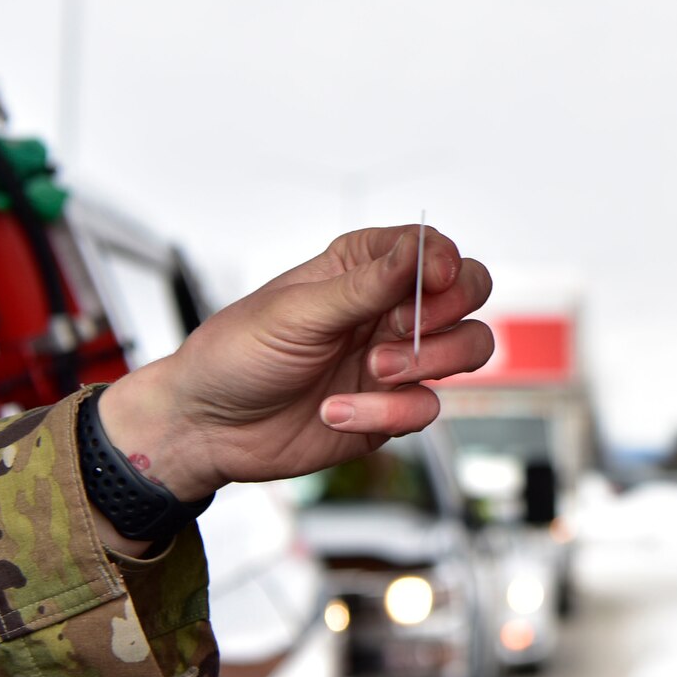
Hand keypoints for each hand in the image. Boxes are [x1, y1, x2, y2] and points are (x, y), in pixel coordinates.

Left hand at [97, 225, 493, 508]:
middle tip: (402, 331)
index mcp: (363, 268)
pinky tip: (338, 412)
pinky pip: (428, 408)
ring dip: (428, 363)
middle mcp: (389, 309)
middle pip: (470, 293)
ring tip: (374, 373)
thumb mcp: (296, 312)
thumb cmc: (236, 355)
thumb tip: (421, 251)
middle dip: (447, 314)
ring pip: (469, 348)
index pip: (433, 248)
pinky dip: (388, 413)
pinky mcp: (394, 408)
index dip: (442, 261)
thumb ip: (367, 285)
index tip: (432, 279)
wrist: (207, 429)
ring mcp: (398, 358)